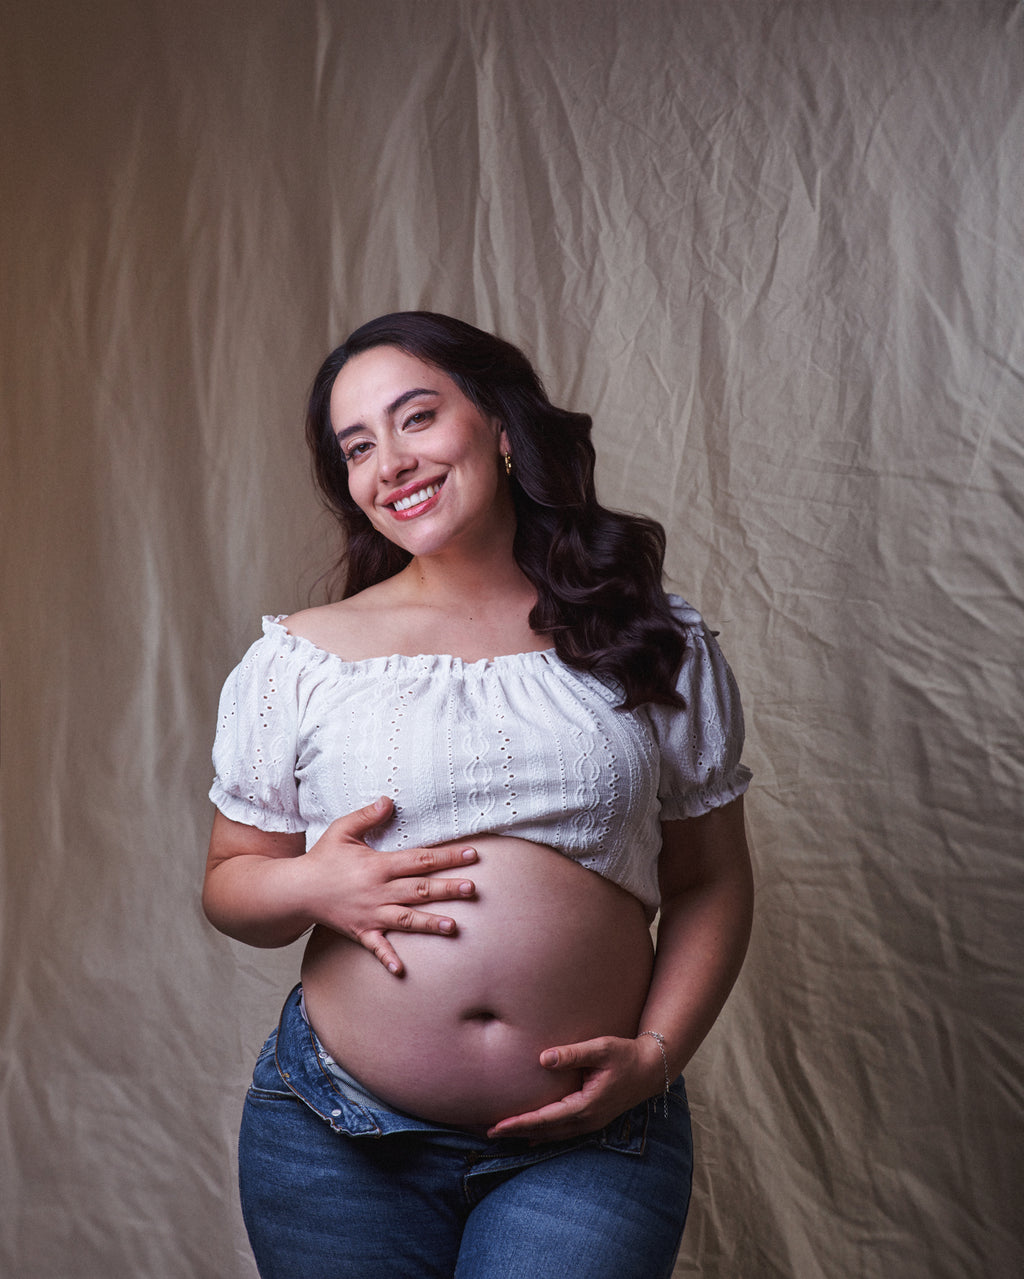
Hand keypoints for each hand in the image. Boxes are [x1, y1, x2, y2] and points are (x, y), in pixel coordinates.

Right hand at [301, 796, 477, 975]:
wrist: (296, 890)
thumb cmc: (321, 858)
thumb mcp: (342, 830)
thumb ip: (367, 816)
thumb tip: (389, 800)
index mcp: (378, 865)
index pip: (420, 859)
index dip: (447, 857)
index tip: (472, 855)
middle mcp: (378, 890)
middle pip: (419, 889)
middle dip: (447, 889)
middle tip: (472, 888)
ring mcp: (371, 913)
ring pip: (406, 919)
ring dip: (430, 923)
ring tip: (453, 927)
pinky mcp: (361, 931)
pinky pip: (376, 947)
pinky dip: (388, 958)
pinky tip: (401, 970)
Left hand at [486, 1033, 665, 1140]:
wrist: (651, 1069)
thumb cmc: (626, 1054)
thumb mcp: (600, 1048)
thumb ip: (572, 1054)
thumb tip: (542, 1058)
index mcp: (586, 1105)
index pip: (545, 1118)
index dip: (520, 1123)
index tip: (498, 1126)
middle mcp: (587, 1119)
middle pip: (546, 1131)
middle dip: (517, 1132)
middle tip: (489, 1132)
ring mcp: (591, 1122)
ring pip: (554, 1134)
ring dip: (529, 1134)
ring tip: (505, 1134)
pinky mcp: (593, 1118)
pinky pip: (563, 1132)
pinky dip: (545, 1134)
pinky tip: (533, 1136)